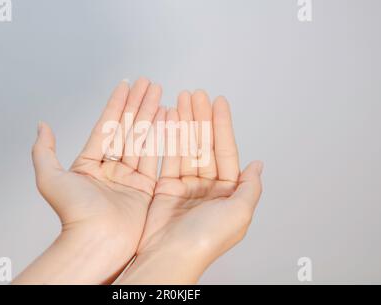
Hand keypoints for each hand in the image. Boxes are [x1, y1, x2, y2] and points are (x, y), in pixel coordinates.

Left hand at [14, 78, 164, 283]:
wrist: (97, 241)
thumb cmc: (73, 214)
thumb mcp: (50, 178)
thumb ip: (44, 150)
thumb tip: (42, 126)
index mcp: (90, 165)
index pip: (107, 126)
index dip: (116, 104)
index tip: (126, 85)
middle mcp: (111, 170)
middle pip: (127, 129)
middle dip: (138, 104)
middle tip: (149, 83)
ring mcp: (130, 178)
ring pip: (143, 139)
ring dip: (152, 115)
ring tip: (160, 93)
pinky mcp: (147, 189)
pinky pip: (155, 157)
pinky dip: (163, 137)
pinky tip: (168, 118)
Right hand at [119, 90, 262, 283]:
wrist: (171, 254)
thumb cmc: (206, 239)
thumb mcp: (240, 213)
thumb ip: (250, 187)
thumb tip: (258, 165)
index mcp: (228, 192)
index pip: (225, 151)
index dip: (222, 125)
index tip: (219, 102)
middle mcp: (208, 187)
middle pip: (204, 144)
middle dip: (201, 118)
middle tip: (196, 93)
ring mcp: (186, 186)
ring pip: (186, 146)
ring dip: (184, 122)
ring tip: (181, 98)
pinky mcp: (165, 187)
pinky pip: (168, 157)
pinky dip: (168, 138)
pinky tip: (169, 120)